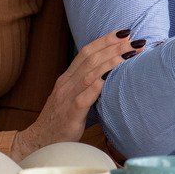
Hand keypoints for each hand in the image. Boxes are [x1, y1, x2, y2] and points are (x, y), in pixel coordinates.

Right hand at [11, 29, 142, 158]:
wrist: (40, 141)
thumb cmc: (60, 120)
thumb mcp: (71, 96)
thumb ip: (85, 83)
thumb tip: (109, 73)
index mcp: (67, 78)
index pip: (86, 52)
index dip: (105, 40)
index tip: (124, 32)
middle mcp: (66, 83)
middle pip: (91, 58)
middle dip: (114, 47)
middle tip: (134, 40)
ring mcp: (67, 97)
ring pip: (89, 74)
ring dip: (111, 62)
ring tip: (130, 55)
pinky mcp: (70, 114)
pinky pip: (84, 97)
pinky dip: (97, 85)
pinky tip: (110, 78)